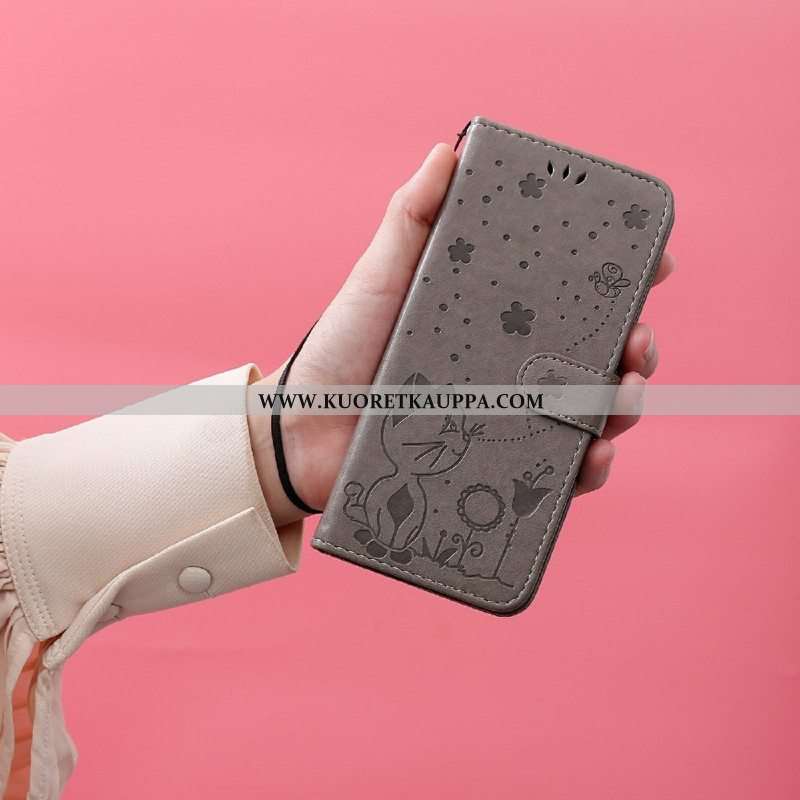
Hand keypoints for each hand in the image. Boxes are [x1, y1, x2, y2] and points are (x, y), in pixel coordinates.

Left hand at [249, 144, 674, 525]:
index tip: (654, 266)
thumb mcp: (381, 273)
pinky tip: (593, 454)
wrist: (303, 426)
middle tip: (637, 342)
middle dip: (634, 347)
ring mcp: (505, 419)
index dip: (620, 283)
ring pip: (587, 415)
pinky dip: (587, 467)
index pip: (572, 298)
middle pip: (594, 358)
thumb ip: (412, 216)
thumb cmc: (343, 345)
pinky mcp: (493, 467)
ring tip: (622, 397)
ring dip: (622, 405)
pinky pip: (554, 473)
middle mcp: (509, 368)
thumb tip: (448, 149)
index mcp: (494, 319)